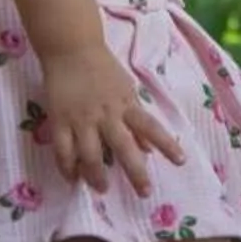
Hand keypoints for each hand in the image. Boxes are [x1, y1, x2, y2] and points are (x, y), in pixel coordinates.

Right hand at [38, 45, 185, 196]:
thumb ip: (136, 118)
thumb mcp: (127, 89)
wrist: (71, 49)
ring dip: (97, 175)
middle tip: (144, 192)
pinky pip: (63, 150)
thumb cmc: (103, 69)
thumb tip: (150, 148)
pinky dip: (67, 167)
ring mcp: (81, 119)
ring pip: (90, 155)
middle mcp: (106, 114)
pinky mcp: (60, 121)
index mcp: (126, 105)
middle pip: (123, 147)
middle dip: (135, 172)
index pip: (151, 127)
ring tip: (102, 188)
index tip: (180, 161)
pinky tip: (72, 178)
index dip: (166, 144)